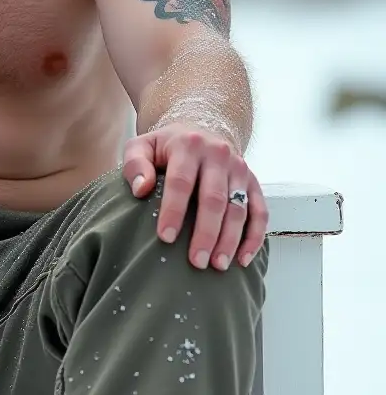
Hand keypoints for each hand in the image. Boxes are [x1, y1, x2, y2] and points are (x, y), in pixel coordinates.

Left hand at [122, 123, 267, 270]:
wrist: (202, 129)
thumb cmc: (166, 147)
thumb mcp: (142, 146)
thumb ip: (135, 164)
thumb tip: (141, 189)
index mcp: (189, 145)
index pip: (181, 182)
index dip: (174, 211)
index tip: (165, 238)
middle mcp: (219, 155)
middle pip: (214, 199)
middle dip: (206, 233)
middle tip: (196, 262)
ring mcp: (239, 169)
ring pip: (239, 208)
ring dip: (230, 240)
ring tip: (218, 265)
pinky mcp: (253, 183)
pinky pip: (260, 212)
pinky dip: (254, 237)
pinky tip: (243, 259)